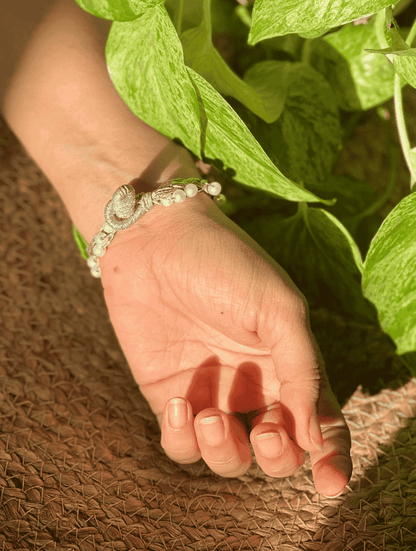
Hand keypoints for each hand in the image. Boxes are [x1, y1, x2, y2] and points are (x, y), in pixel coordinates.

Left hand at [100, 189, 351, 496]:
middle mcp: (254, 385)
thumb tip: (314, 434)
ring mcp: (211, 394)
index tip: (330, 482)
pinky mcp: (169, 396)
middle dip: (278, 456)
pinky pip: (180, 444)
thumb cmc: (225, 264)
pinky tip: (182, 404)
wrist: (155, 239)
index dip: (331, 458)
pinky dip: (183, 438)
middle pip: (277, 450)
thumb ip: (302, 369)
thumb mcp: (279, 309)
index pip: (320, 422)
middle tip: (267, 433)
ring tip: (212, 417)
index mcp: (289, 363)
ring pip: (228, 457)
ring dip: (226, 452)